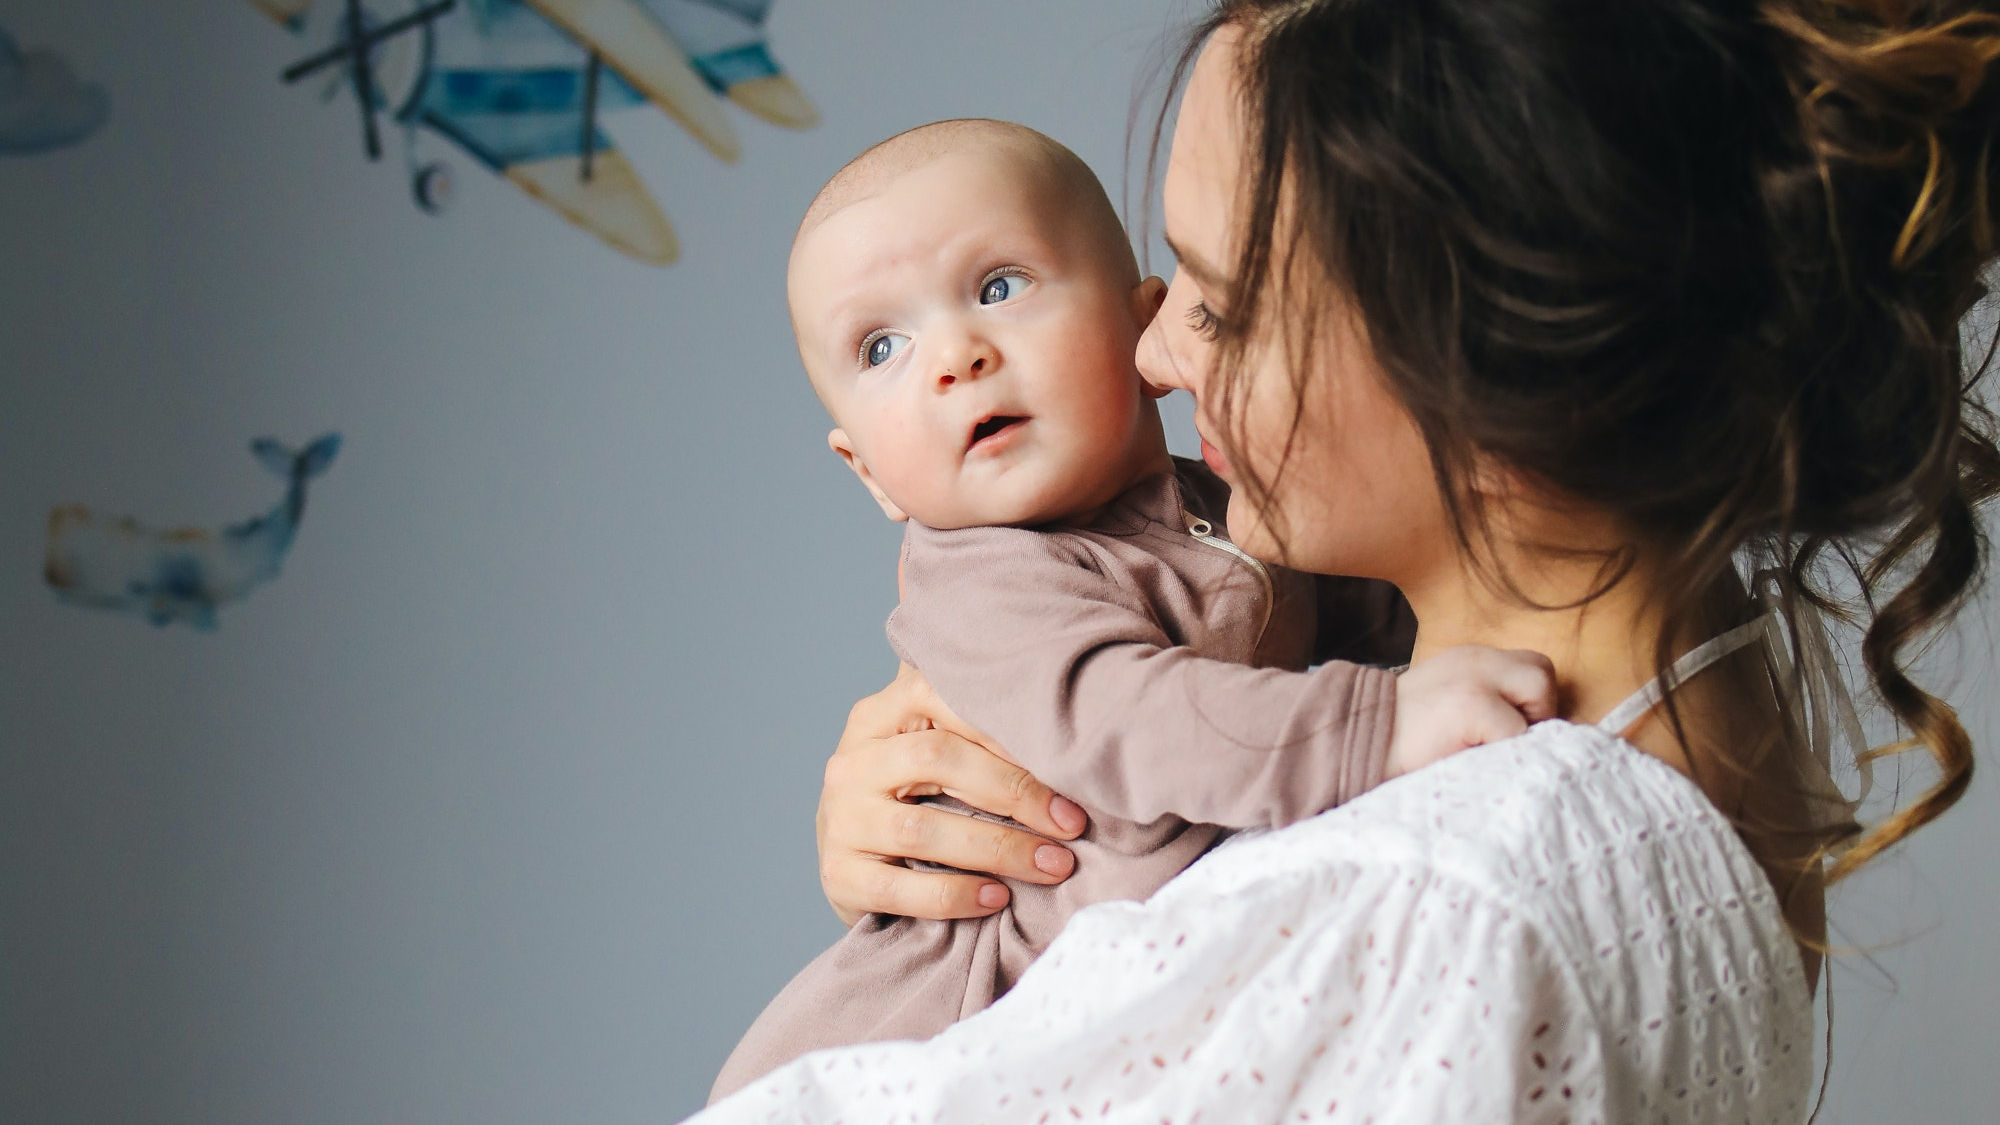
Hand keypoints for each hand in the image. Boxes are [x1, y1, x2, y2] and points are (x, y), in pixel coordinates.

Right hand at [817, 663, 1088, 926]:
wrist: (852, 864)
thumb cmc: (916, 798)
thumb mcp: (934, 750)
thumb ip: (977, 724)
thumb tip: (1077, 717)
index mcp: (880, 715)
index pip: (941, 698)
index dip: (1007, 728)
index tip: (1068, 761)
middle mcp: (853, 761)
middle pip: (935, 758)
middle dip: (1014, 791)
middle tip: (1071, 824)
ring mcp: (841, 820)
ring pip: (921, 829)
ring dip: (998, 849)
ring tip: (1051, 866)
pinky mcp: (838, 876)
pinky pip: (900, 888)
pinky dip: (955, 895)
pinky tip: (998, 898)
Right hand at [1387, 645, 1558, 778]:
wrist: (1355, 741)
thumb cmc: (1401, 738)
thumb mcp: (1442, 700)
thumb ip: (1482, 697)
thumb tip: (1528, 725)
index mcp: (1470, 659)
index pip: (1530, 666)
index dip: (1529, 701)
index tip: (1509, 730)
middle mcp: (1477, 659)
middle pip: (1543, 672)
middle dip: (1538, 710)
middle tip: (1508, 740)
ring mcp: (1476, 678)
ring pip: (1541, 693)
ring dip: (1526, 726)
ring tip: (1495, 746)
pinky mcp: (1473, 704)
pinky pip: (1517, 730)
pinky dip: (1505, 751)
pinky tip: (1477, 757)